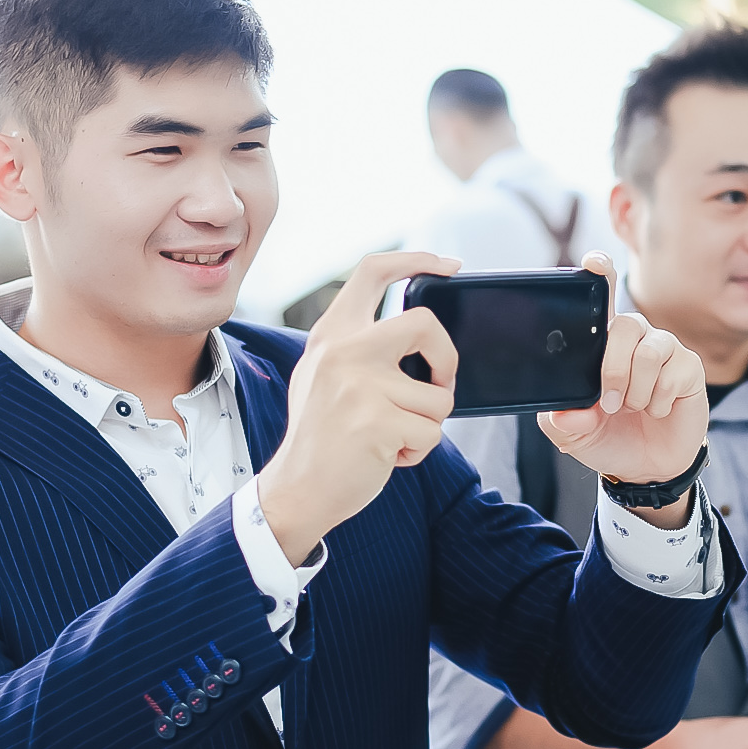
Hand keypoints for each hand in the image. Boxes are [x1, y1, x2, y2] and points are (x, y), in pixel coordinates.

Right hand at [257, 251, 461, 563]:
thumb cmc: (322, 434)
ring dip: (426, 424)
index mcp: (332, 332)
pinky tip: (387, 456)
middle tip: (438, 383)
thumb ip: (359, 346)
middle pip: (425, 324)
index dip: (417, 260)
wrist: (297, 488)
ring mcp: (361, 386)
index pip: (374, 271)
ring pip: (438, 396)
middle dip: (447, 359)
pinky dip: (419, 451)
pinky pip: (432, 433)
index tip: (449, 266)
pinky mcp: (378, 423)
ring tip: (391, 436)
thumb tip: (419, 331)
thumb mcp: (324, 373)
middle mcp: (344, 350)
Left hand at [539, 252, 707, 488]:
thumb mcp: (571, 435)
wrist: (646, 468)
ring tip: (634, 408)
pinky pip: (673, 373)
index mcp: (602, 343)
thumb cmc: (609, 438)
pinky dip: (659, 401)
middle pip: (626, 325)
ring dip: (637, 390)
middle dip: (613, 368)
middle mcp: (635, 338)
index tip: (593, 264)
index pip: (603, 295)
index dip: (600, 273)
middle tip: (610, 402)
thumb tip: (567, 412)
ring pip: (649, 351)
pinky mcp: (689, 368)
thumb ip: (560, 421)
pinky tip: (658, 410)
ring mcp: (664, 350)